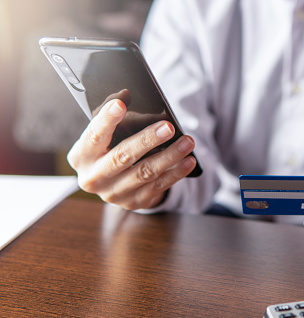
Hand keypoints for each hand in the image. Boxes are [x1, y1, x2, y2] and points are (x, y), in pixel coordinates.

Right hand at [67, 98, 196, 209]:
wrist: (114, 183)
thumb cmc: (111, 147)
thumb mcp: (109, 133)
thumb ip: (116, 116)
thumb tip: (126, 94)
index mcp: (81, 156)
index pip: (93, 136)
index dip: (106, 120)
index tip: (120, 103)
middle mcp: (94, 177)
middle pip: (122, 157)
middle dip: (147, 140)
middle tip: (168, 127)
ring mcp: (113, 194)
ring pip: (145, 173)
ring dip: (170, 156)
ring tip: (187, 142)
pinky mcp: (133, 202)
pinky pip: (158, 186)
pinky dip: (176, 172)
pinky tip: (189, 160)